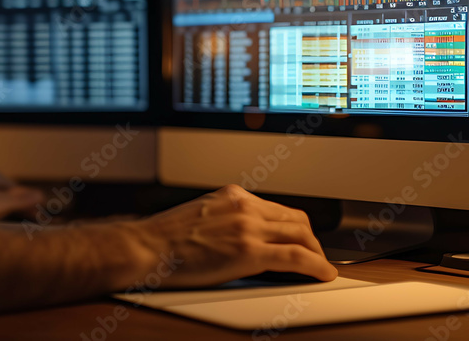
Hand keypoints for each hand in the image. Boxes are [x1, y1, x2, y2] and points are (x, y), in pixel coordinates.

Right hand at [127, 184, 337, 287]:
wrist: (146, 247)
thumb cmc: (163, 238)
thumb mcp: (199, 215)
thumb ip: (224, 220)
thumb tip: (238, 237)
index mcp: (231, 195)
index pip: (277, 208)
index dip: (294, 226)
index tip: (299, 237)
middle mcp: (243, 206)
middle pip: (295, 219)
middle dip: (310, 238)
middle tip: (314, 254)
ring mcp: (247, 227)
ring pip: (301, 235)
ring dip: (316, 252)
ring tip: (320, 266)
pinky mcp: (249, 251)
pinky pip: (296, 257)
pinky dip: (316, 265)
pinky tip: (322, 273)